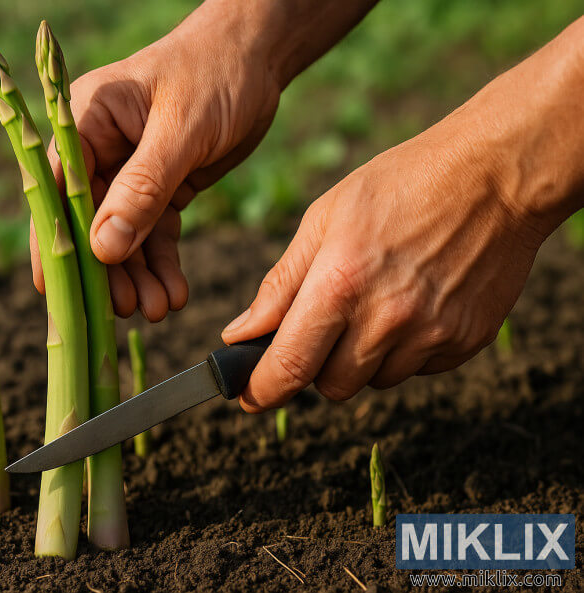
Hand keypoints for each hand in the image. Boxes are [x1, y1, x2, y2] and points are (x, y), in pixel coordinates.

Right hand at [31, 0, 290, 320]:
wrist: (257, 59)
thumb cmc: (216, 73)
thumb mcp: (181, 130)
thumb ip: (142, 188)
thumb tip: (102, 249)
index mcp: (85, 121)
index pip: (57, 189)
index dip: (54, 242)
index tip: (57, 291)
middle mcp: (98, 149)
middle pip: (88, 222)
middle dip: (107, 269)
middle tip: (130, 308)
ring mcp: (127, 172)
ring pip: (123, 236)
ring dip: (138, 275)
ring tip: (159, 309)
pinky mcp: (160, 188)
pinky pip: (154, 234)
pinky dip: (162, 264)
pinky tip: (174, 292)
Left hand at [221, 122, 548, 410]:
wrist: (496, 174)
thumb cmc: (401, 185)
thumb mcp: (324, 219)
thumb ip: (280, 285)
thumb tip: (239, 335)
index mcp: (340, 284)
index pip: (290, 367)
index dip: (262, 391)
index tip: (249, 398)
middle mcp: (386, 319)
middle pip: (332, 386)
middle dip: (317, 365)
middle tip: (328, 322)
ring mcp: (431, 334)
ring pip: (374, 381)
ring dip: (363, 357)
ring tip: (380, 299)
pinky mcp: (465, 342)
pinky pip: (417, 369)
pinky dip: (405, 350)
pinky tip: (415, 302)